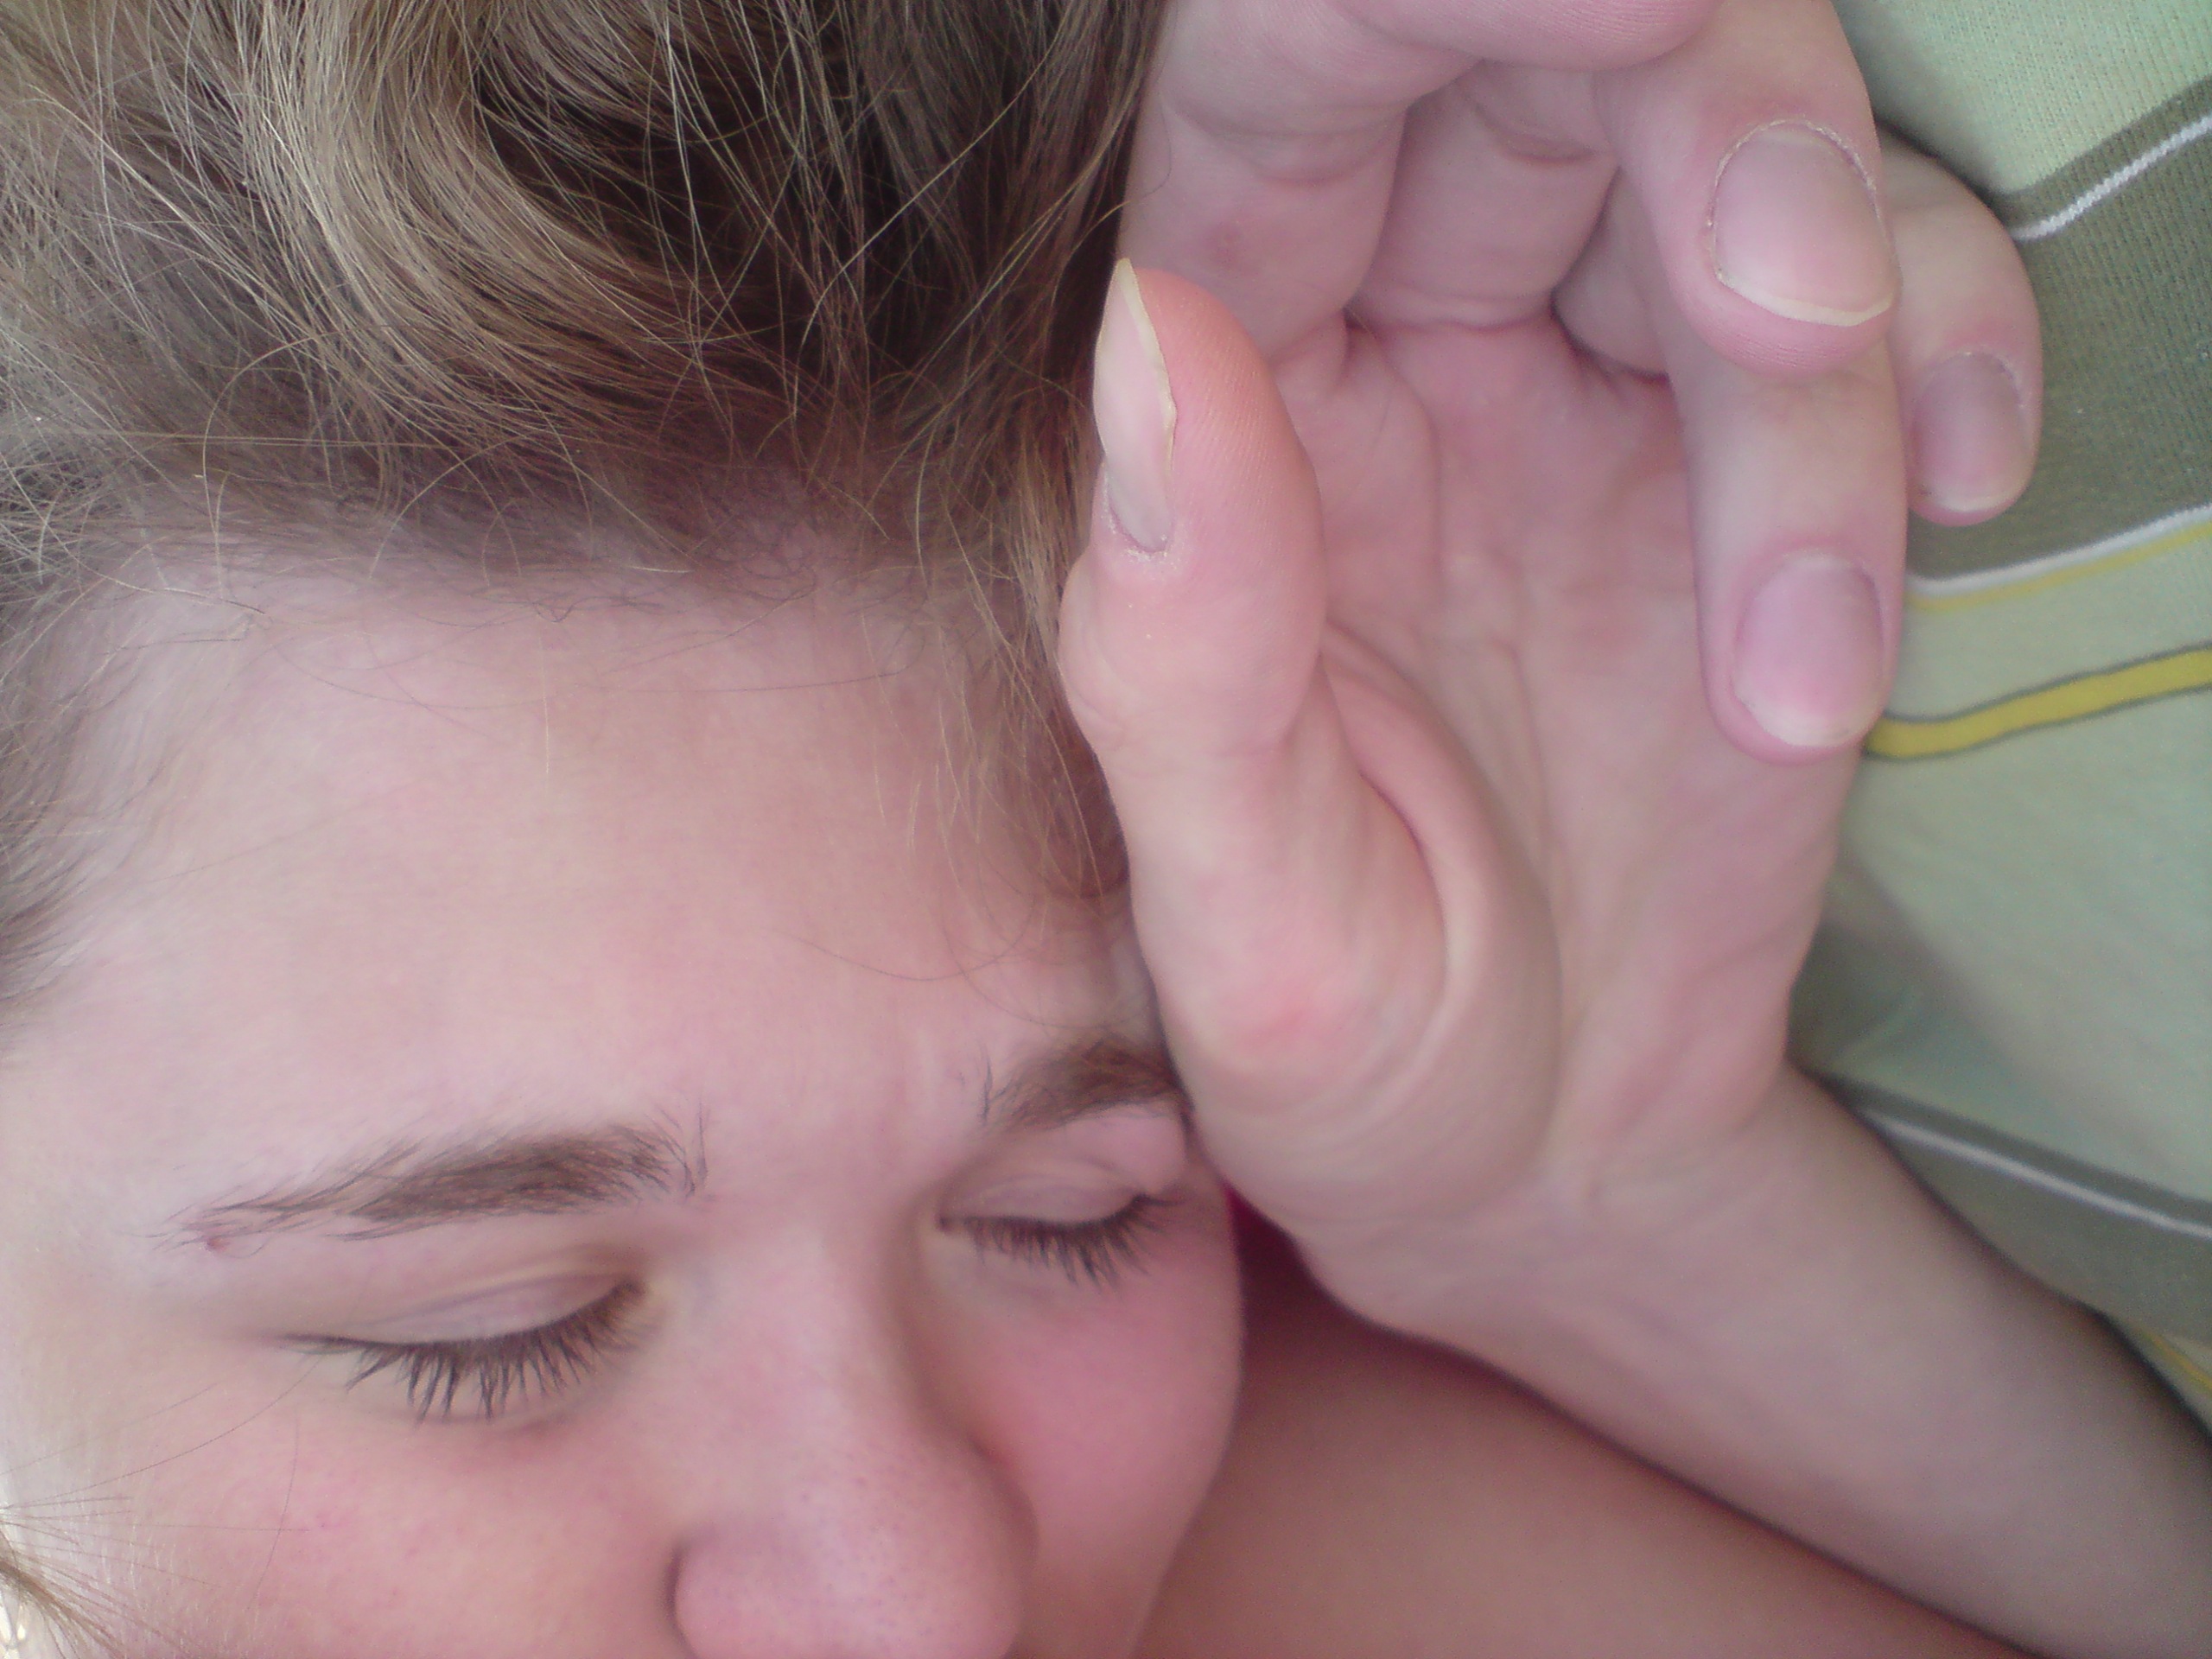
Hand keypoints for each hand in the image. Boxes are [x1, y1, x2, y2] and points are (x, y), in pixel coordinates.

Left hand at [1058, 124, 2211, 1649]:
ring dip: (1830, 352)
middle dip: (1708, 135)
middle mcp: (1401, 336)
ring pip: (1750, 171)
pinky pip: (1892, 284)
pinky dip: (1947, 357)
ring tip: (1803, 662)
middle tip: (1774, 307)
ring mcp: (1592, 375)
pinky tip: (1946, 504)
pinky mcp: (1755, 443)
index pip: (1286, 80)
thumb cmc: (1357, 1051)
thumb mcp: (1250, 927)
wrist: (1554, 1145)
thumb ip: (1180, 656)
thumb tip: (1149, 342)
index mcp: (1225, 400)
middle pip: (1559, 64)